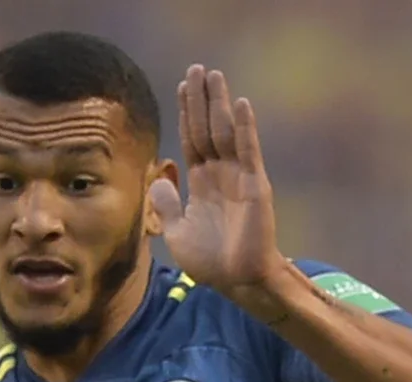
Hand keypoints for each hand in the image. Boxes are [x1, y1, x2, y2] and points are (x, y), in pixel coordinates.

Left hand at [150, 65, 289, 317]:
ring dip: (220, 104)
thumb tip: (156, 178)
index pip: (191, 140)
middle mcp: (221, 174)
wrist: (236, 281)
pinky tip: (240, 105)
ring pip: (226, 133)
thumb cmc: (210, 260)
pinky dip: (244, 129)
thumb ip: (168, 204)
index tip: (181, 88)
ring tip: (214, 75)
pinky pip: (248, 152)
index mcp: (202, 182)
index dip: (186, 115)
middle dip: (201, 100)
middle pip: (207, 129)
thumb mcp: (177, 231)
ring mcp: (239, 177)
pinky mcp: (255, 186)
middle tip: (197, 68)